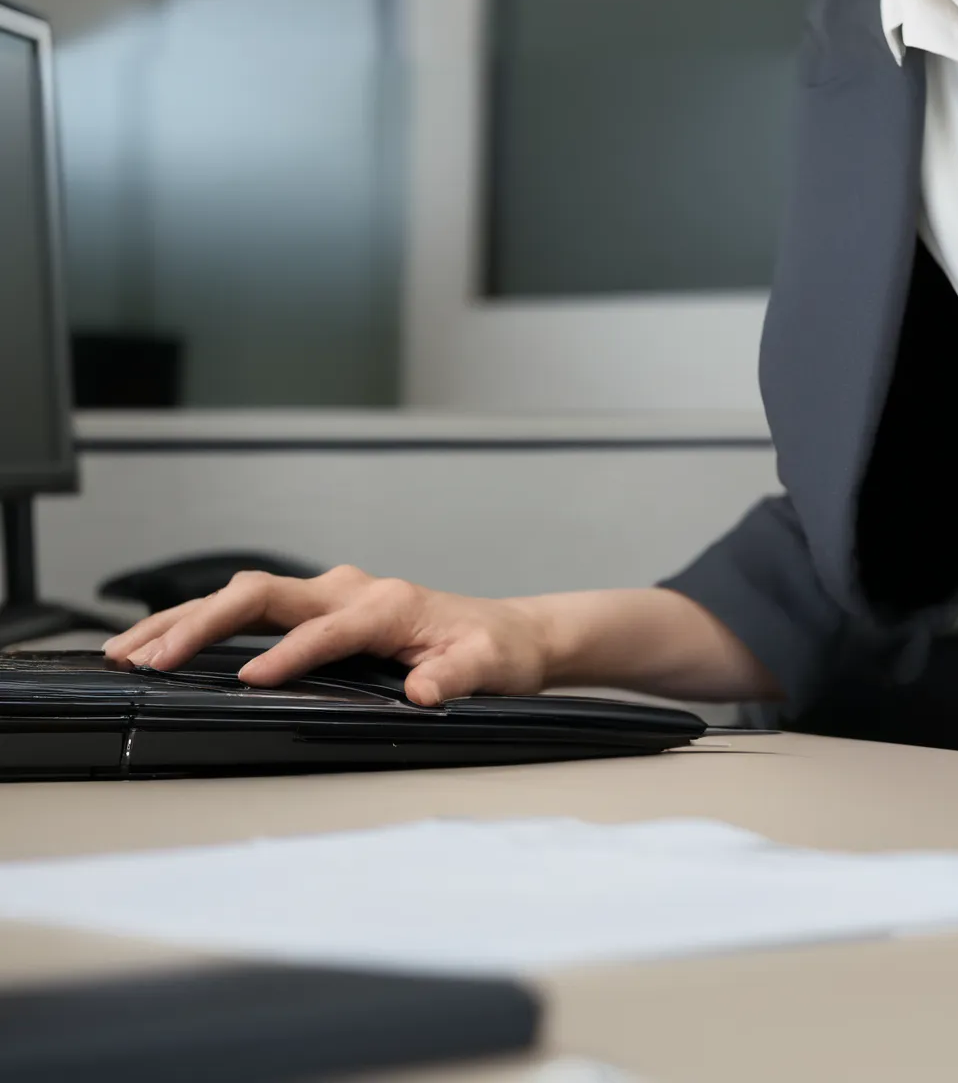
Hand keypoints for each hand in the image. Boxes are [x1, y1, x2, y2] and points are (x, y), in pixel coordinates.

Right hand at [102, 566, 551, 707]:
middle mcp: (354, 590)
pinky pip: (251, 609)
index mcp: (390, 603)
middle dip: (203, 621)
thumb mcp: (490, 665)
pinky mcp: (320, 609)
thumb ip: (459, 675)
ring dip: (186, 619)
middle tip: (148, 658)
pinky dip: (203, 621)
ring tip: (125, 651)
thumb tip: (425, 692)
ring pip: (246, 596)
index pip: (329, 627)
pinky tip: (159, 643)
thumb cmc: (497, 649)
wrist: (508, 632)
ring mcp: (333, 595)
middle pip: (264, 593)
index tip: (248, 681)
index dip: (289, 654)